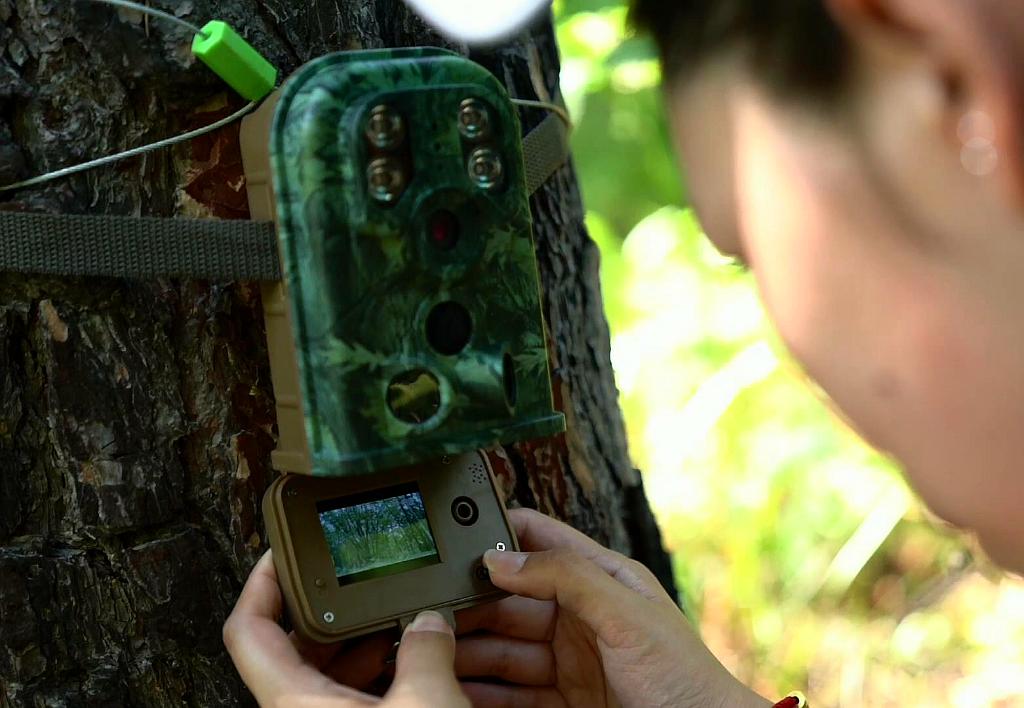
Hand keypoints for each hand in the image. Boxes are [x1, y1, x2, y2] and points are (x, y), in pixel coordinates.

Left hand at [223, 551, 469, 706]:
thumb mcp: (427, 706)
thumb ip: (426, 650)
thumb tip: (430, 622)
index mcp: (294, 704)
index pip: (247, 630)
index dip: (260, 582)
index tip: (280, 552)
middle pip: (291, 647)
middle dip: (326, 609)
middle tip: (352, 579)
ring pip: (324, 674)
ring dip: (358, 641)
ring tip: (393, 615)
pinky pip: (351, 697)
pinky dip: (375, 672)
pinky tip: (411, 660)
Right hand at [454, 509, 768, 707]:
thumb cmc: (684, 677)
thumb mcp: (626, 614)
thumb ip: (567, 577)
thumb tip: (503, 556)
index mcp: (599, 578)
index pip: (539, 540)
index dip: (499, 531)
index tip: (454, 531)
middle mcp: (578, 616)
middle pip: (509, 600)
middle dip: (471, 603)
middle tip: (428, 609)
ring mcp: (568, 661)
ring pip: (503, 649)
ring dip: (468, 651)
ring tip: (430, 652)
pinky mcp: (561, 702)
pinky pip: (510, 693)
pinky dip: (480, 692)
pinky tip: (454, 688)